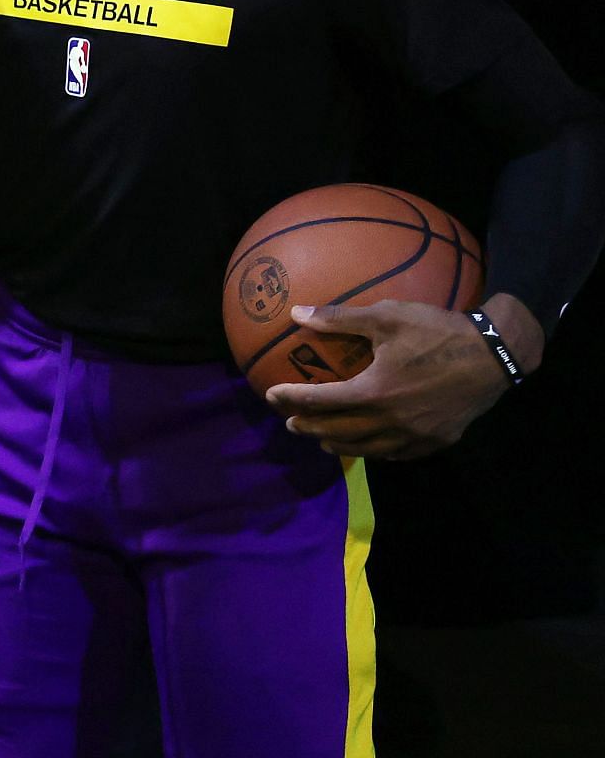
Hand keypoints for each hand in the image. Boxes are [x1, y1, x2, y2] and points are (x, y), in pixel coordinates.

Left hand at [263, 295, 540, 459]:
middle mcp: (390, 421)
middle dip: (309, 427)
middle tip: (290, 422)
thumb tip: (296, 313)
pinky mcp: (434, 443)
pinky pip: (395, 454)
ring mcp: (414, 437)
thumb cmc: (438, 331)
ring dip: (337, 444)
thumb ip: (339, 318)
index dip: (291, 400)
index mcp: (374, 392)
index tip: (271, 396)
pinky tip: (366, 443)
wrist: (495, 357)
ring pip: (365, 449)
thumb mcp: (387, 316)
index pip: (320, 402)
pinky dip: (372, 450)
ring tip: (321, 437)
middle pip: (338, 432)